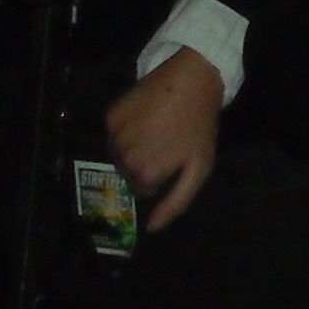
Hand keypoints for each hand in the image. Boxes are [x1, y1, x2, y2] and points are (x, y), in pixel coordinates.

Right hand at [105, 49, 224, 229]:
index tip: (173, 159)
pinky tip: (144, 117)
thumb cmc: (198, 126)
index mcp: (144, 173)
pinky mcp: (110, 114)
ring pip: (118, 155)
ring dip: (133, 148)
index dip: (161, 177)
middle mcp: (121, 156)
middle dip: (145, 163)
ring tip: (155, 129)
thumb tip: (151, 228)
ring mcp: (113, 134)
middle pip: (128, 174)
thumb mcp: (198, 170)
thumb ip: (175, 204)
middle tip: (166, 143)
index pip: (143, 191)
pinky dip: (125, 130)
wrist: (191, 79)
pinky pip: (113, 134)